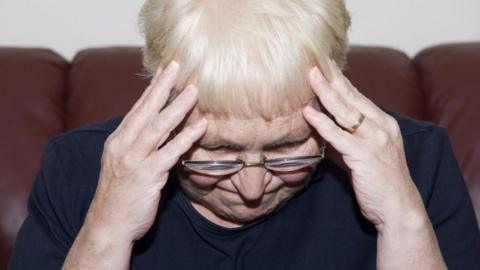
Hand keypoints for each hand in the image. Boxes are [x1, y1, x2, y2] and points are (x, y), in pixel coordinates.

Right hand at [83, 61, 206, 242]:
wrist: (108, 225)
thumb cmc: (119, 195)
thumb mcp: (123, 163)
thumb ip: (138, 144)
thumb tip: (158, 129)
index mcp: (118, 140)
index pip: (138, 108)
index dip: (152, 88)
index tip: (165, 70)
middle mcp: (124, 146)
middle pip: (146, 110)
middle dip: (163, 86)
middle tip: (178, 66)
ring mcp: (134, 161)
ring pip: (158, 127)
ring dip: (177, 108)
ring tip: (194, 91)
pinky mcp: (147, 176)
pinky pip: (169, 153)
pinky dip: (186, 138)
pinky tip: (201, 127)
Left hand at [302, 58, 425, 230]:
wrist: (398, 206)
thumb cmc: (380, 181)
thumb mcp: (366, 153)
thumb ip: (347, 138)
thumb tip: (323, 127)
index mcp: (384, 123)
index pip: (359, 96)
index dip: (341, 80)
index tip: (327, 65)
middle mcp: (381, 127)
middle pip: (351, 97)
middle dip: (332, 78)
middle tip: (315, 61)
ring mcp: (373, 140)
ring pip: (345, 110)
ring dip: (325, 92)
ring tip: (310, 76)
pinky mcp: (363, 155)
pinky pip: (338, 135)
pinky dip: (322, 123)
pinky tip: (308, 112)